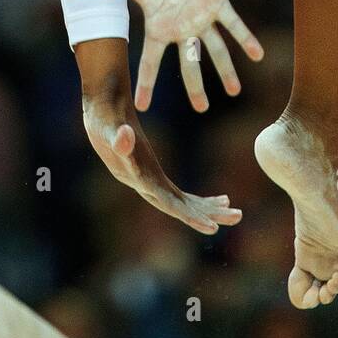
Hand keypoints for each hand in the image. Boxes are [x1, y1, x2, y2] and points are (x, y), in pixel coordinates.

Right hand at [64, 0, 263, 111]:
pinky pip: (233, 23)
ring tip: (235, 91)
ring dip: (225, 69)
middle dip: (195, 86)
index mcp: (158, 25)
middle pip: (189, 62)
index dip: (147, 83)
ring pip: (215, 48)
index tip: (142, 108)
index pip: (151, 60)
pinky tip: (257, 54)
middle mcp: (181, 25)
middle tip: (202, 108)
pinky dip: (244, 38)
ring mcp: (201, 14)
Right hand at [80, 66, 241, 234]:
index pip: (167, 204)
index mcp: (139, 179)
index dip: (189, 216)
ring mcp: (152, 183)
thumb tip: (126, 135)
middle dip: (208, 216)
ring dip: (210, 210)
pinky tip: (222, 199)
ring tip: (236, 213)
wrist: (100, 111)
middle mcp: (147, 186)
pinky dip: (202, 199)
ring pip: (185, 204)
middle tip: (238, 216)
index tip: (212, 227)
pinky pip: (183, 195)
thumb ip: (117, 136)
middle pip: (181, 209)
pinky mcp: (157, 175)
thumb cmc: (104, 118)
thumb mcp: (107, 125)